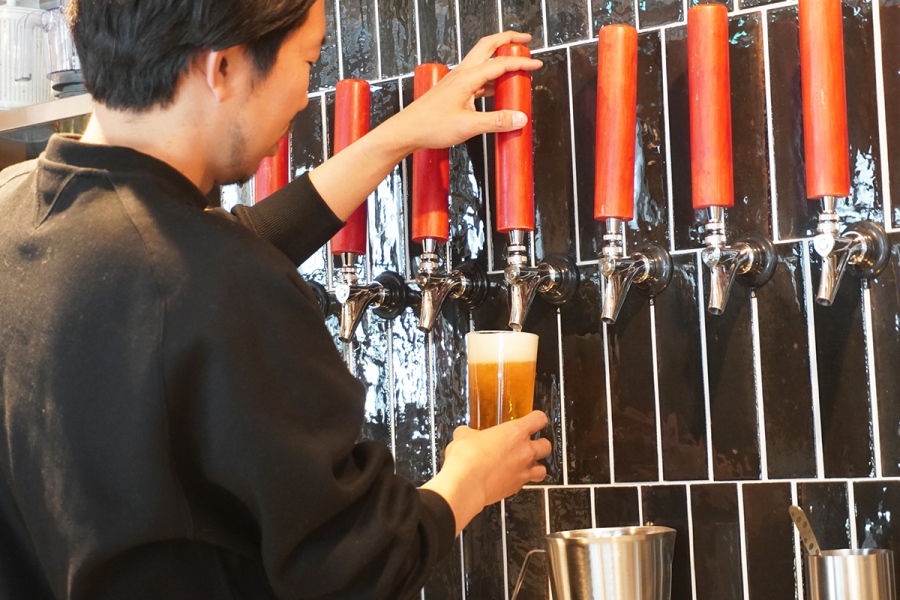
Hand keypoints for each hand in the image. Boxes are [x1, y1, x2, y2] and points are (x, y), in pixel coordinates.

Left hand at [307, 31, 541, 221]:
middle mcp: (461, 74)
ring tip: (515, 63)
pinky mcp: (453, 91)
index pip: (500, 63)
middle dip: (507, 40)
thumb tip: (520, 117)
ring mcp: (456, 81)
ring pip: (481, 59)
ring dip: (498, 56)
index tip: (536, 65)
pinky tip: (496, 89)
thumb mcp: (468, 126)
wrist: (406, 131)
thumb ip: (496, 122)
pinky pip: (476, 77)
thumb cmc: (430, 126)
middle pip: (487, 46)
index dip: (521, 63)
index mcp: (467, 77)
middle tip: (524, 40)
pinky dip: (490, 77)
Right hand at [421, 410, 551, 534]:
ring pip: (543, 469)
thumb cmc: (468, 457)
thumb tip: (464, 433)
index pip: (539, 419)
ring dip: (536, 466)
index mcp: (516, 432)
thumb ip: (469, 433)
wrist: (467, 484)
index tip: (533, 420)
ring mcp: (523, 471)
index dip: (537, 419)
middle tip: (529, 445)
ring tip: (525, 465)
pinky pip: (525, 484)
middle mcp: (525, 451)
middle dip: (540, 445)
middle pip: (546, 446)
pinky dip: (519, 481)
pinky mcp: (515, 489)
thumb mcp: (464, 436)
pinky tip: (508, 479)